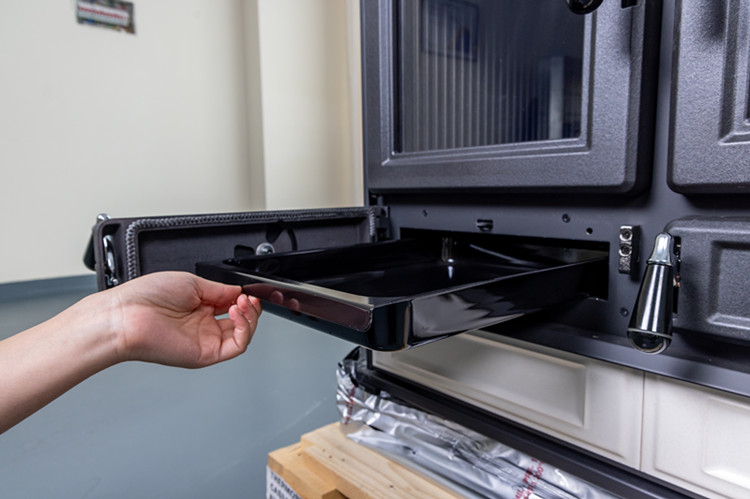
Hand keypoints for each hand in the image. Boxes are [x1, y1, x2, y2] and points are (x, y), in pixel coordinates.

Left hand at [109, 272, 261, 367]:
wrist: (126, 316)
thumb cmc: (145, 298)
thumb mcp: (190, 282)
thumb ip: (218, 289)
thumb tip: (238, 291)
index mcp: (198, 308)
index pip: (231, 305)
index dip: (243, 297)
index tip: (246, 290)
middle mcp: (203, 326)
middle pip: (240, 322)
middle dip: (249, 307)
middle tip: (247, 297)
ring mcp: (205, 341)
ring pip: (242, 335)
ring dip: (249, 317)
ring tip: (242, 303)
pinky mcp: (206, 354)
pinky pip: (237, 346)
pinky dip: (244, 329)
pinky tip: (237, 313)